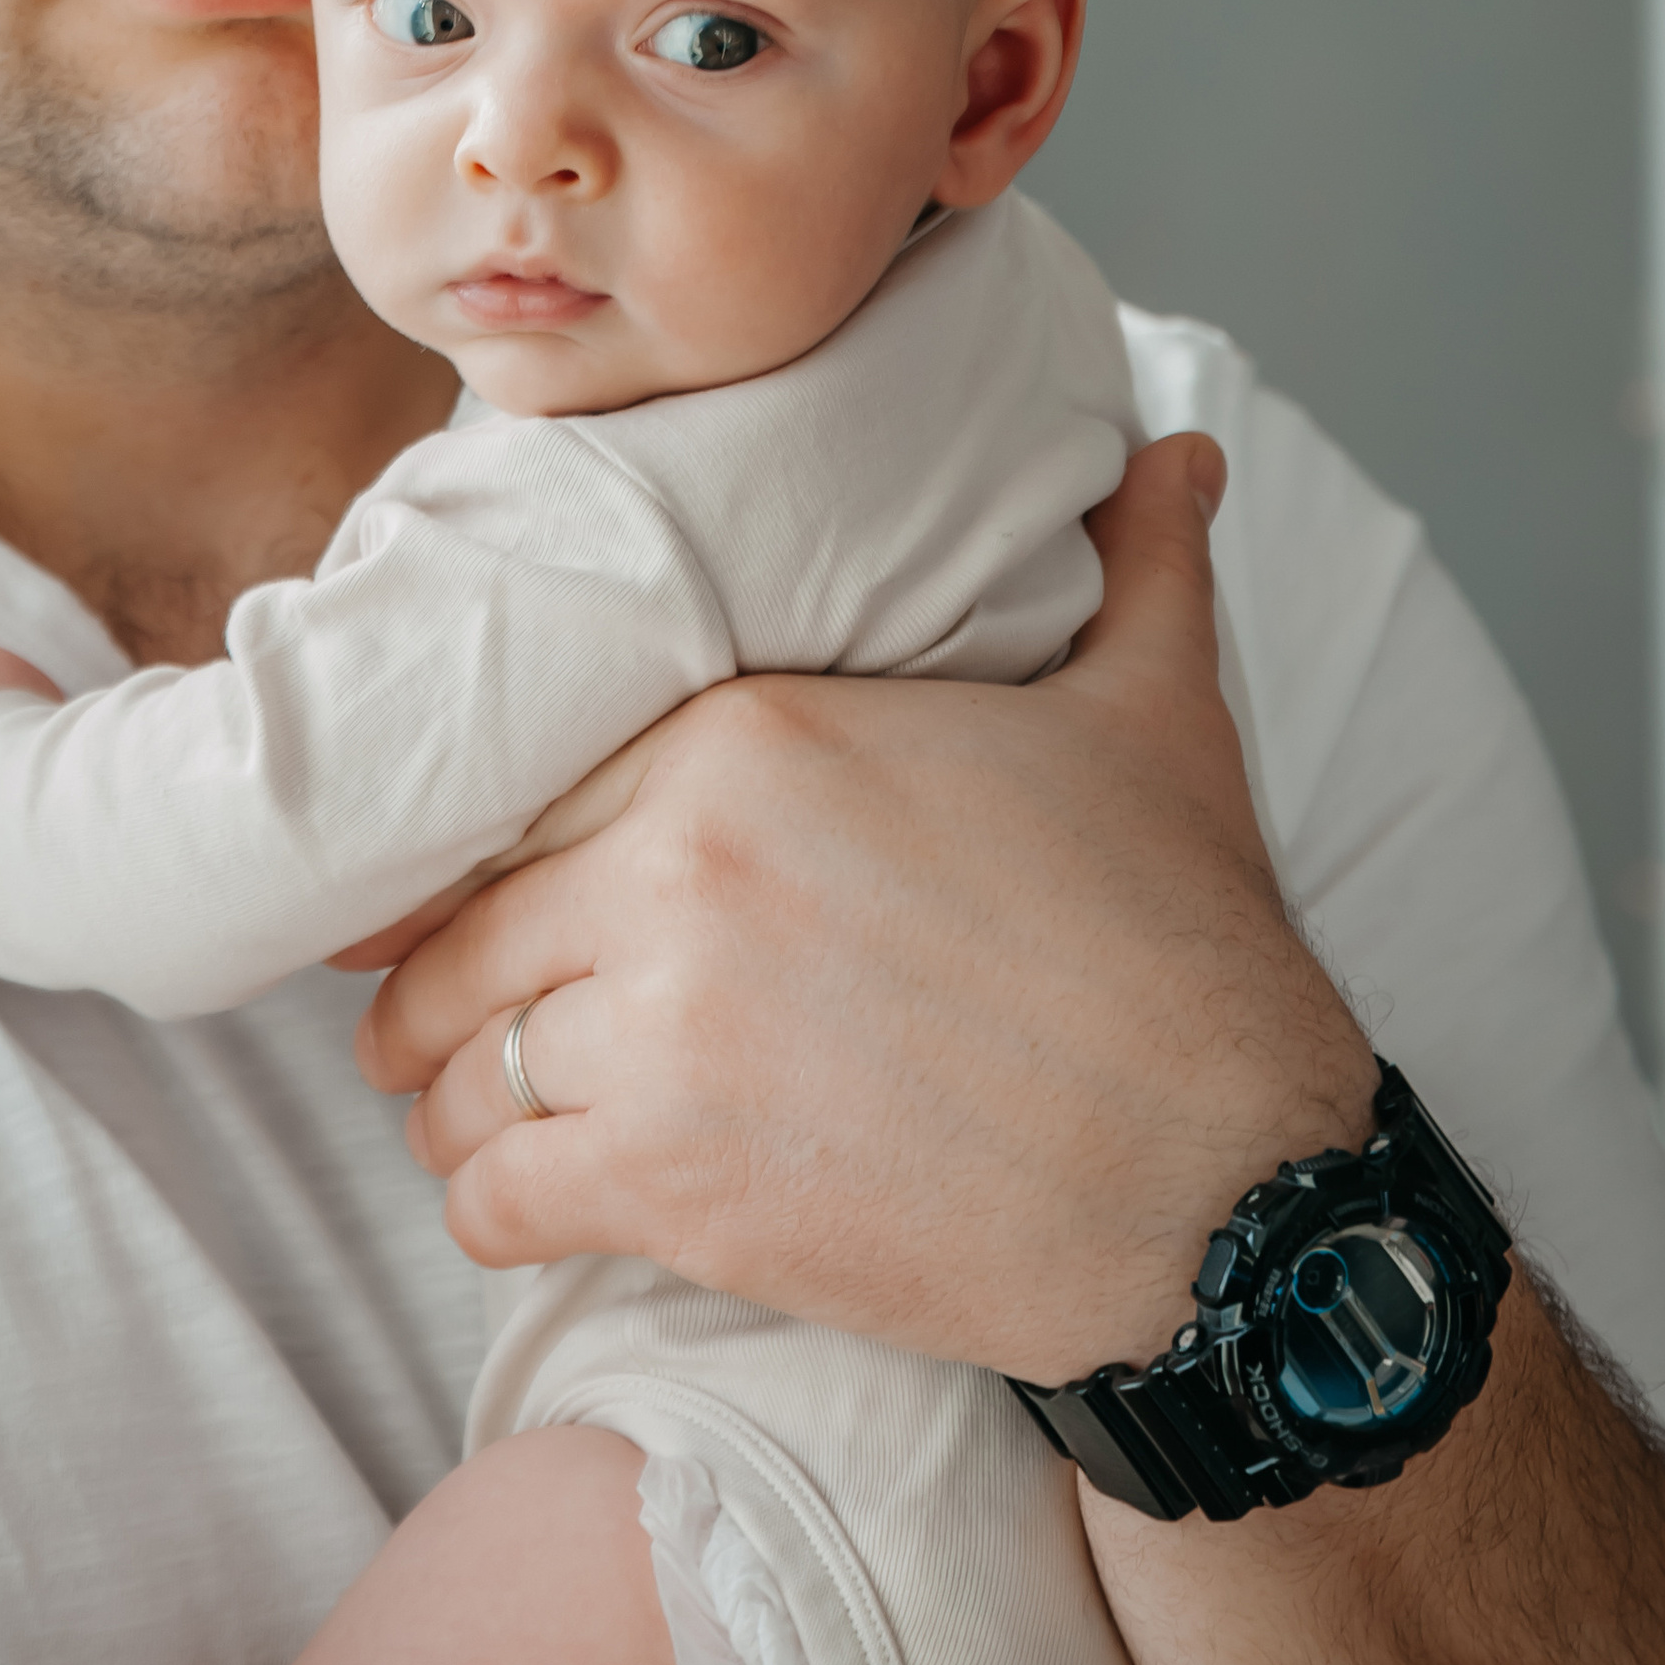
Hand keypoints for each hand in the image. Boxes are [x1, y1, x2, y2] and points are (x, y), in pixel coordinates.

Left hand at [357, 432, 1376, 1381]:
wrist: (1231, 1182)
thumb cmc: (1187, 949)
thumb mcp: (1156, 719)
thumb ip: (1134, 569)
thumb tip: (1178, 455)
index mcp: (751, 733)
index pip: (540, 782)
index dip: (503, 851)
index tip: (486, 893)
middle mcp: (679, 864)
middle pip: (473, 927)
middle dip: (443, 989)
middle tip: (434, 1030)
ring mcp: (668, 1027)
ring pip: (463, 1066)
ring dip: (454, 1104)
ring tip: (465, 1124)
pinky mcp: (676, 1183)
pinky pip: (498, 1194)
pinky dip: (489, 1209)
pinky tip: (516, 1206)